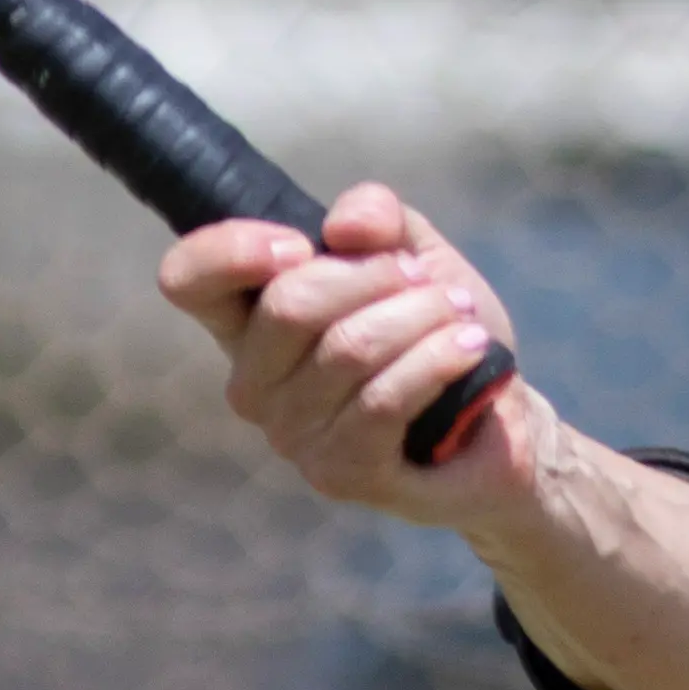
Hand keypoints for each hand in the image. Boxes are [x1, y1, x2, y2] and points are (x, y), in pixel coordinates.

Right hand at [155, 180, 534, 519]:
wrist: (500, 419)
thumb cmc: (436, 329)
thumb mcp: (411, 250)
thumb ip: (375, 216)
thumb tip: (345, 226)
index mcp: (249, 319)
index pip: (188, 278)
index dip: (232, 248)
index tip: (301, 243)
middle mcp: (253, 383)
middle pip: (289, 304)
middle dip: (375, 274)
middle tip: (425, 279)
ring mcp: (291, 435)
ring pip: (349, 348)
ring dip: (421, 314)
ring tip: (459, 313)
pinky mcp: (340, 474)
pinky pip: (384, 400)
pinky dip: (436, 359)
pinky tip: (468, 346)